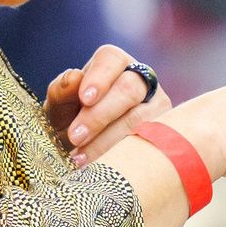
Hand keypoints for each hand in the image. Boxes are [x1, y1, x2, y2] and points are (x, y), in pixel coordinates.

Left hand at [47, 45, 171, 165]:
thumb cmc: (71, 120)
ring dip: (107, 140)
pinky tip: (101, 167)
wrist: (86, 150)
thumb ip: (62, 91)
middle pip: (129, 89)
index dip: (99, 78)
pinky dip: (121, 155)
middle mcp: (141, 79)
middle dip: (99, 115)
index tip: (84, 99)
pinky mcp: (166, 132)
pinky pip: (148, 143)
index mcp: (113, 64)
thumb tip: (73, 77)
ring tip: (79, 158)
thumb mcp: (59, 107)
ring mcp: (158, 105)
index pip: (111, 59)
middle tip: (74, 137)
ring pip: (139, 118)